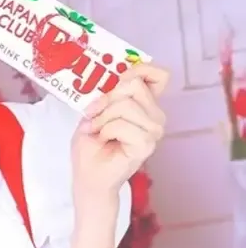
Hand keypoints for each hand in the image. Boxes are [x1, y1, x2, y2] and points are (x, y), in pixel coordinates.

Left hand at [72, 63, 168, 202]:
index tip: (116, 82)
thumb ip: (108, 93)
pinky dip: (106, 130)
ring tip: (98, 131)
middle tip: (95, 116)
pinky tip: (105, 140)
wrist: (88, 176)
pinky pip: (122, 124)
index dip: (139, 70)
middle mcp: (154, 116)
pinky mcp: (146, 145)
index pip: (159, 75)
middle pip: (135, 85)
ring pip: (126, 105)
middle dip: (107, 99)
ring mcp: (153, 131)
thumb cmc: (91, 146)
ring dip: (103, 118)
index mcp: (145, 104)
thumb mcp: (95, 111)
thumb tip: (114, 80)